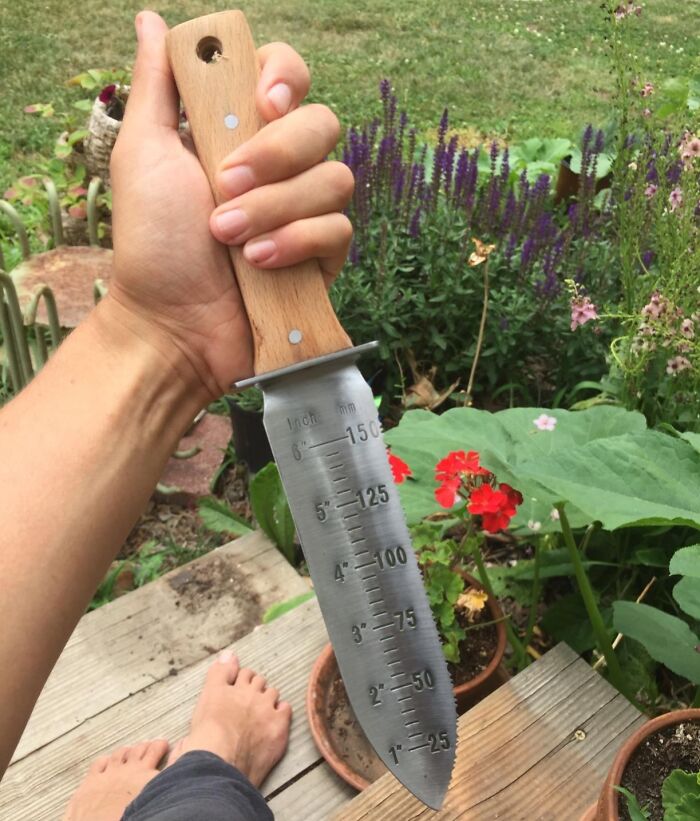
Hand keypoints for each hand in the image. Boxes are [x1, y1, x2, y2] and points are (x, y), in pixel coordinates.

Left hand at [108, 11, 352, 397]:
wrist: (170, 324)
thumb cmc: (151, 243)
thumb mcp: (142, 154)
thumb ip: (157, 85)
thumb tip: (152, 20)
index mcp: (239, 132)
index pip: (288, 76)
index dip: (286, 78)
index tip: (262, 103)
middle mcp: (280, 166)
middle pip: (322, 123)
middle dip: (277, 154)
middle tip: (225, 186)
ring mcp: (305, 212)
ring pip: (335, 178)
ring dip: (277, 208)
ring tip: (228, 238)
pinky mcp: (322, 257)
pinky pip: (339, 230)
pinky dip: (297, 243)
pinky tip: (258, 264)